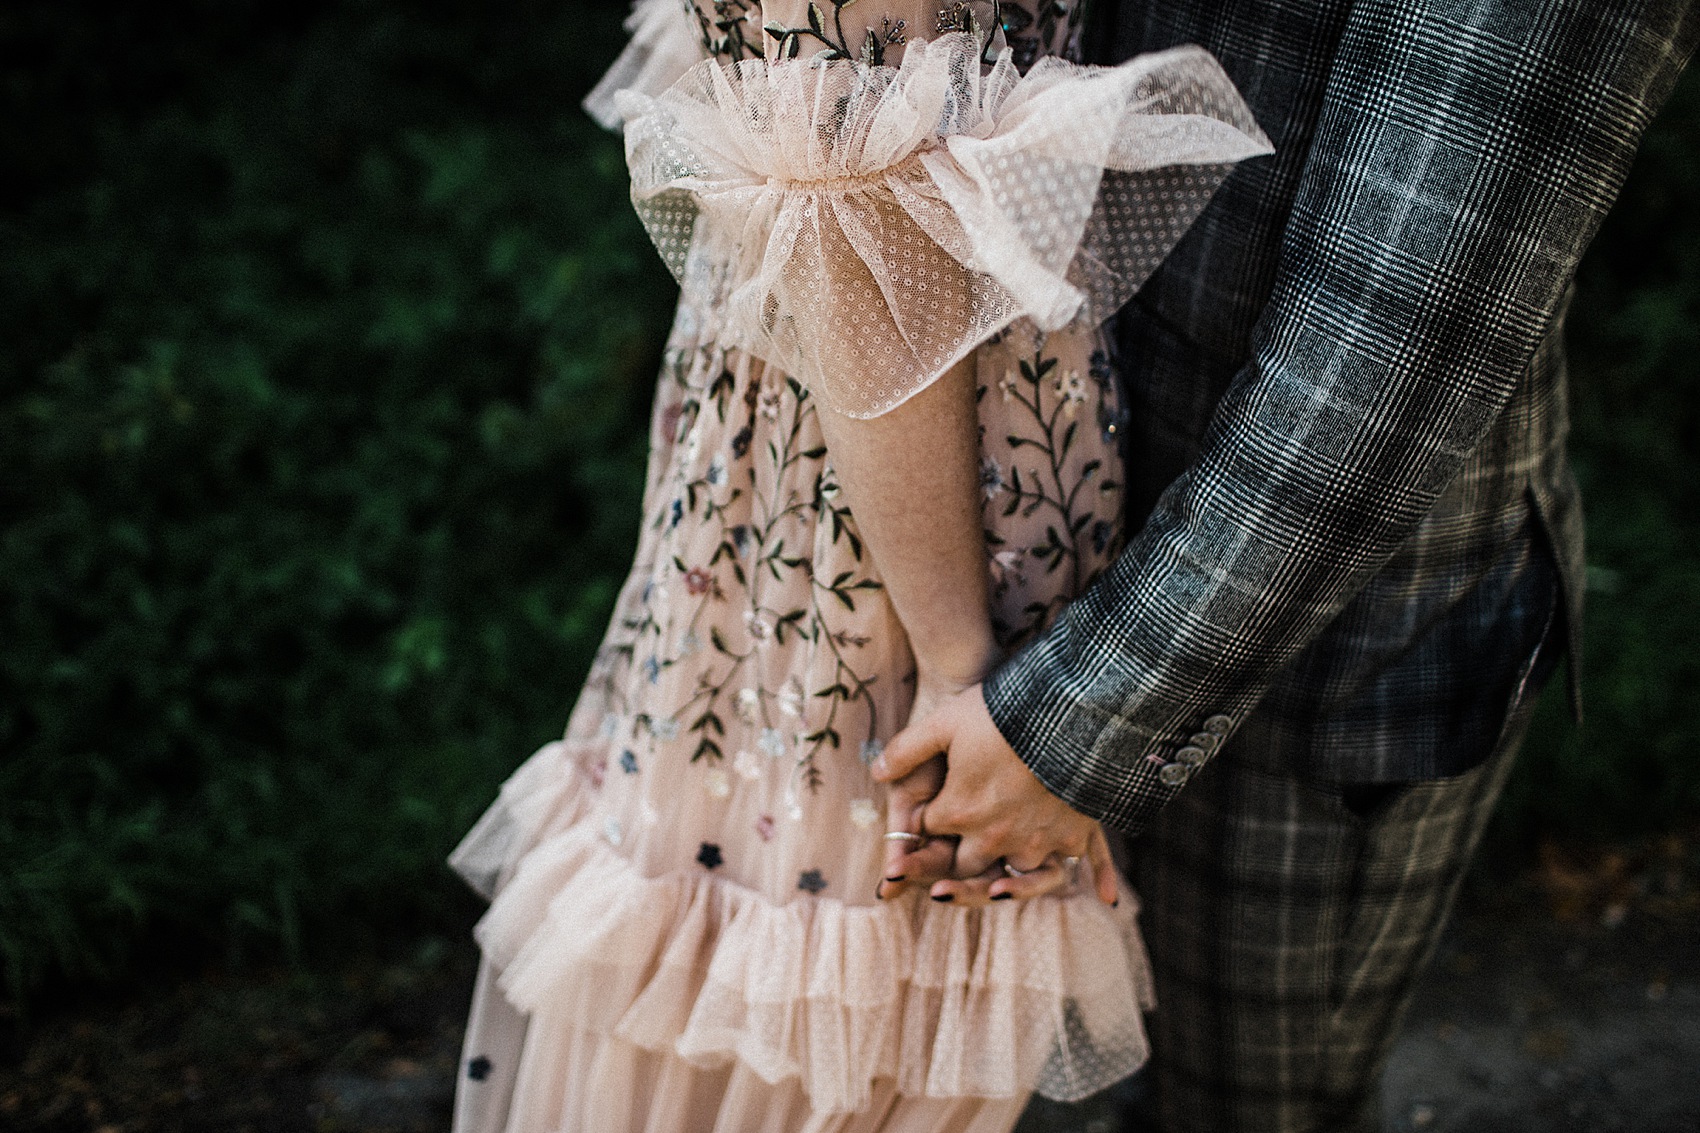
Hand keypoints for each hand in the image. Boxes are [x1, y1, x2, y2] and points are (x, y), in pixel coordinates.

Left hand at [874, 684, 1119, 906]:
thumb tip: (876, 771)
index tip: (923, 810)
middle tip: (944, 865)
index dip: (922, 819)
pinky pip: (1083, 866)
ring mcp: (1037, 841)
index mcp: (958, 812)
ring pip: (1015, 874)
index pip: (928, 829)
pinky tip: (1105, 896)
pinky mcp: (1074, 836)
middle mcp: (994, 837)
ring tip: (997, 880)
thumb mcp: (944, 722)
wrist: (1064, 707)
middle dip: (953, 863)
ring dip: (1006, 877)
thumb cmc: (1001, 713)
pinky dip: (1096, 880)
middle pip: (965, 865)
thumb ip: (907, 749)